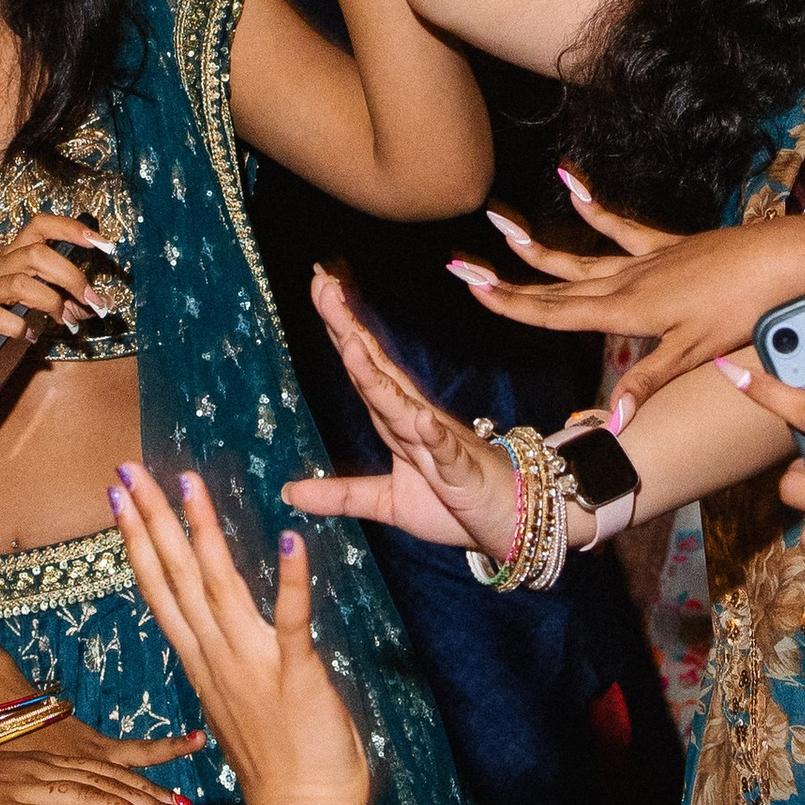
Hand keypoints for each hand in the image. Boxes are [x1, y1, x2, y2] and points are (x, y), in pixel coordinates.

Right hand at [0, 210, 124, 379]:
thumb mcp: (32, 306)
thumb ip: (63, 301)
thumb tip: (98, 303)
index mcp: (11, 257)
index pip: (39, 226)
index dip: (71, 228)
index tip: (103, 243)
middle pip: (36, 254)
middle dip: (71, 276)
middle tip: (92, 300)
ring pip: (20, 283)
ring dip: (51, 302)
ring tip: (66, 321)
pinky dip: (20, 327)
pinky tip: (30, 337)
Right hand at [109, 454, 369, 804]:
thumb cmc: (279, 763)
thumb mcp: (236, 704)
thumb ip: (225, 662)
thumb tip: (217, 633)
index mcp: (201, 661)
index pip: (160, 588)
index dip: (138, 539)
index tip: (118, 497)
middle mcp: (216, 656)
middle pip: (175, 577)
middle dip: (150, 519)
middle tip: (128, 470)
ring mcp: (253, 664)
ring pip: (218, 585)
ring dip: (202, 531)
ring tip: (187, 482)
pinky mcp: (297, 675)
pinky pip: (294, 620)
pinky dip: (292, 580)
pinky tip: (289, 539)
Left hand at [279, 265, 529, 555]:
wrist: (514, 521)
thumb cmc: (456, 503)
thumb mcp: (388, 502)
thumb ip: (342, 495)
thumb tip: (290, 493)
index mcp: (398, 421)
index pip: (364, 367)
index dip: (340, 328)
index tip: (318, 285)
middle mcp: (415, 420)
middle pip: (375, 370)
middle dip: (349, 328)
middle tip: (324, 283)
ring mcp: (439, 443)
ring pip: (402, 406)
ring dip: (376, 376)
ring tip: (351, 344)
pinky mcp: (461, 473)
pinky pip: (446, 452)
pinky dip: (433, 434)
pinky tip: (420, 418)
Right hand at [454, 187, 804, 407]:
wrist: (781, 261)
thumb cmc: (741, 310)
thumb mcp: (694, 351)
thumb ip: (648, 381)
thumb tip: (613, 421)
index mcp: (626, 311)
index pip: (554, 312)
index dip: (509, 302)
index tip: (471, 287)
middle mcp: (626, 282)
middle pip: (554, 283)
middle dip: (506, 277)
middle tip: (461, 265)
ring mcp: (645, 259)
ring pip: (579, 254)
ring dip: (537, 245)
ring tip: (500, 225)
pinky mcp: (667, 245)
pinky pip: (620, 225)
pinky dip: (593, 206)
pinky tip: (569, 183)